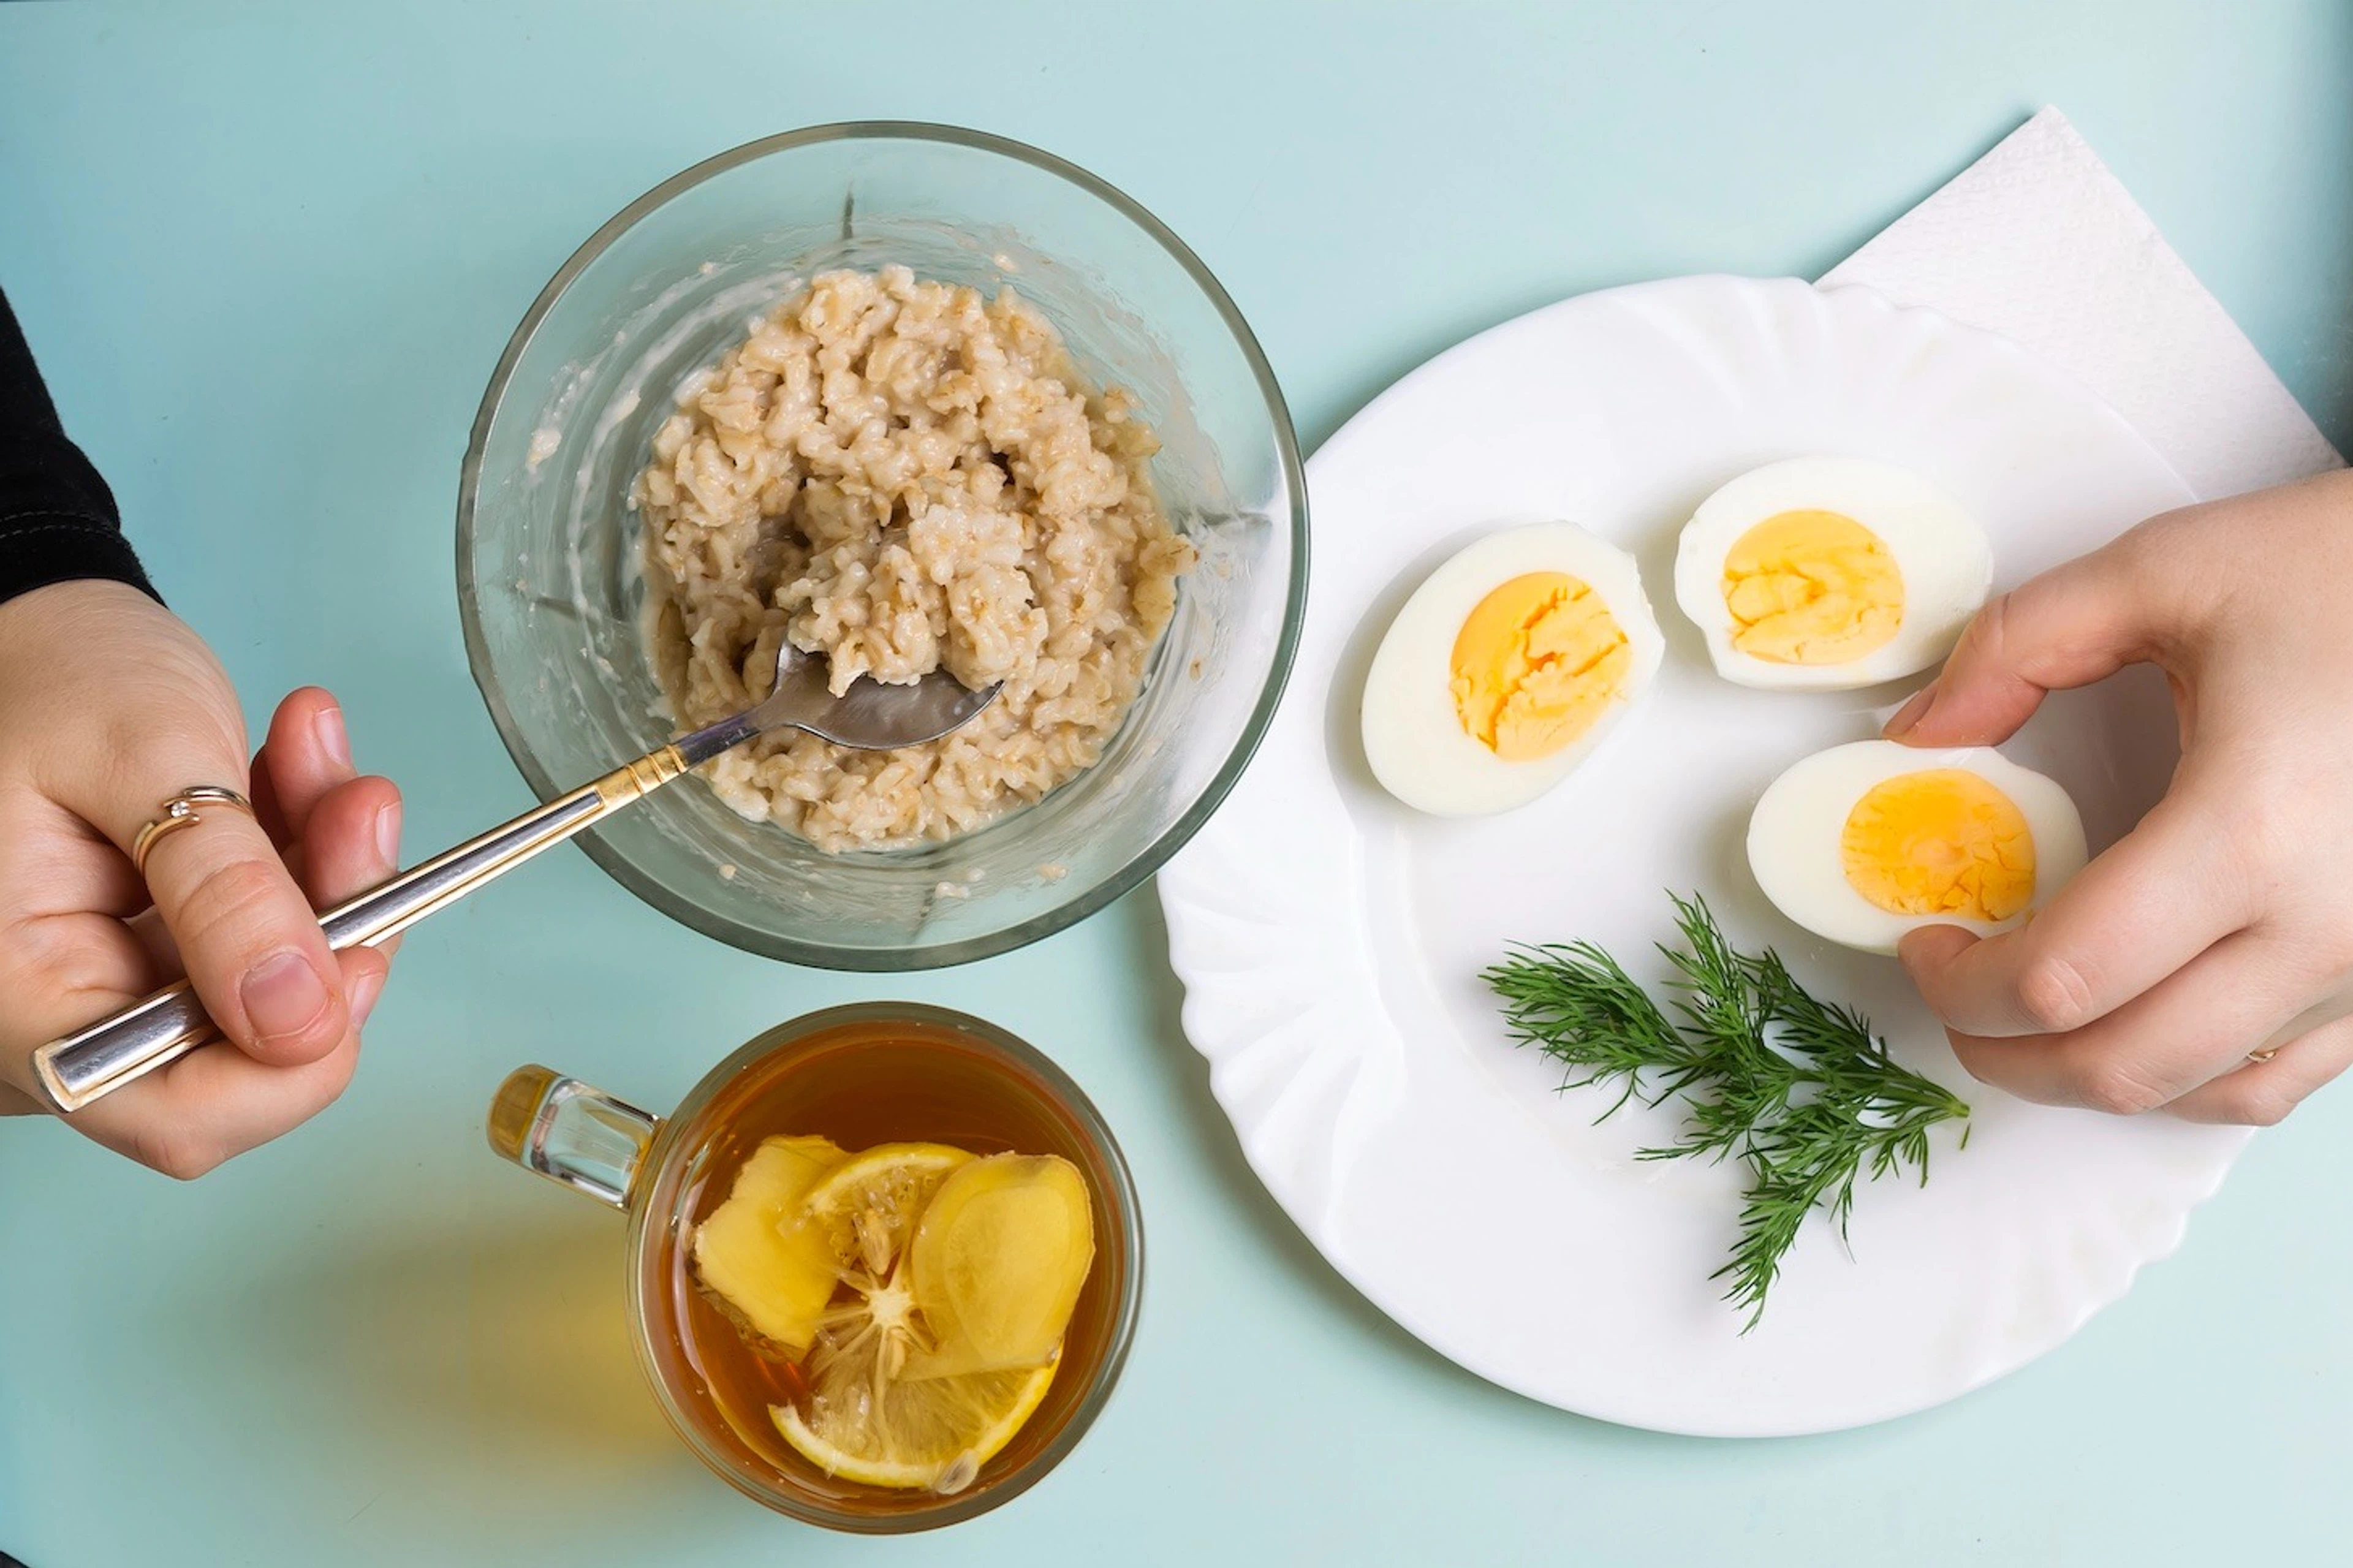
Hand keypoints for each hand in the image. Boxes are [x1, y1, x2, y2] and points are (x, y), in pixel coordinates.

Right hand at [0, 580, 401, 1173]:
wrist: (24, 632)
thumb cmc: (45, 675)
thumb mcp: (141, 753)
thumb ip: (220, 887)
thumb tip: (299, 1014)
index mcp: (17, 997)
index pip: (178, 1116)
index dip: (295, 1058)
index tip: (361, 943)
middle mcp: (57, 1020)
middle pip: (250, 1047)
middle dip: (329, 919)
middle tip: (359, 798)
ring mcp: (111, 992)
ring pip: (278, 983)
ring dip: (326, 867)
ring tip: (316, 750)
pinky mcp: (159, 953)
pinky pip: (267, 936)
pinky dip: (301, 854)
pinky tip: (295, 766)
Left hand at [1886, 469, 2352, 1125]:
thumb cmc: (2351, 571)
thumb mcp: (2164, 570)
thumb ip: (2016, 646)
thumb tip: (1919, 731)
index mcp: (2251, 831)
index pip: (2063, 977)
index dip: (1961, 984)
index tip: (1925, 940)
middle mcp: (2327, 927)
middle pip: (2124, 1067)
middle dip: (2008, 1053)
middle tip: (1958, 992)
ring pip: (2210, 1093)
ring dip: (2098, 1073)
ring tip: (2036, 1012)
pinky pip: (2288, 1076)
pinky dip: (2196, 1070)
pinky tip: (2147, 1012)